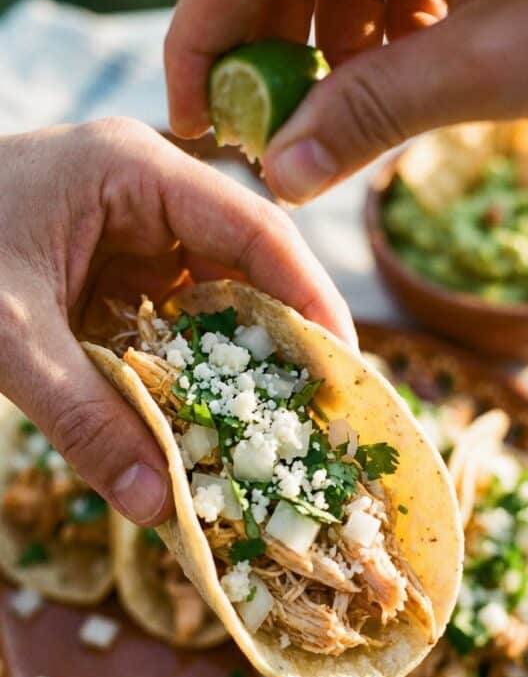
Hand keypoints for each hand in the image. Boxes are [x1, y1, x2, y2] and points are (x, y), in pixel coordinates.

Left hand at [0, 118, 355, 523]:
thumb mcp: (8, 334)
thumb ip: (83, 417)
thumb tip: (159, 507)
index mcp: (131, 169)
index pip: (251, 225)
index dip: (309, 294)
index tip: (344, 365)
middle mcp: (146, 192)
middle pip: (246, 264)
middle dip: (283, 339)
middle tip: (320, 412)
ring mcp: (131, 232)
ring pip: (214, 298)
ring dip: (238, 363)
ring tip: (276, 428)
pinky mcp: (113, 271)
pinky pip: (173, 321)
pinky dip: (191, 372)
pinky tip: (207, 420)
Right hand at [165, 0, 527, 201]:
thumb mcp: (493, 63)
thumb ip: (374, 116)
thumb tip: (283, 179)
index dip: (203, 43)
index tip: (192, 122)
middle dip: (269, 52)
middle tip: (274, 138)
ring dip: (327, 46)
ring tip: (352, 114)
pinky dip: (378, 24)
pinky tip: (404, 68)